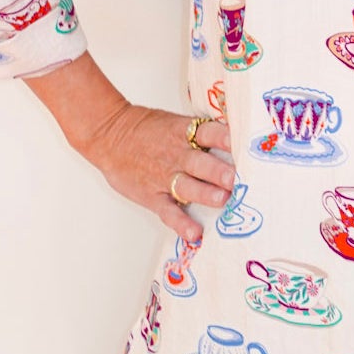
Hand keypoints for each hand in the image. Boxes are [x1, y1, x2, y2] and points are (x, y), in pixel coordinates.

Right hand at [81, 101, 234, 245]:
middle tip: (236, 178)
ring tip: (222, 200)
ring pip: (188, 186)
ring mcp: (164, 176)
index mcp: (183, 132)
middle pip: (201, 163)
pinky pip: (168, 211)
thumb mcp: (173, 121)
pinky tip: (194, 232)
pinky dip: (181, 223)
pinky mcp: (152, 195)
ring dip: (206, 193)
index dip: (227, 138)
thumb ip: (200, 132)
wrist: (108, 135)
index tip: (245, 144)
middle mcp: (177, 154)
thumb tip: (235, 137)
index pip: (210, 132)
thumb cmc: (144, 128)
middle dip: (220, 171)